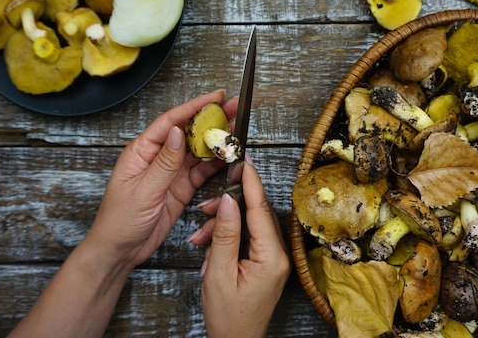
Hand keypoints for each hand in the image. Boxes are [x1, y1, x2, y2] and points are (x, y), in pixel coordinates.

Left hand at [86, 90, 237, 268]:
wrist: (120, 250)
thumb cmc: (119, 220)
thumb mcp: (143, 190)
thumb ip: (164, 162)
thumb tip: (177, 132)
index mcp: (141, 151)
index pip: (170, 122)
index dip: (194, 108)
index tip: (215, 98)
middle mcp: (157, 157)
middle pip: (188, 132)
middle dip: (211, 119)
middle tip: (234, 107)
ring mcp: (170, 172)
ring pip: (198, 151)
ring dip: (216, 140)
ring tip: (237, 129)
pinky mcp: (180, 188)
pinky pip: (201, 171)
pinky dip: (215, 164)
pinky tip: (228, 156)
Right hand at [192, 158, 290, 337]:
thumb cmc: (228, 317)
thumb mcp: (219, 273)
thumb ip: (225, 235)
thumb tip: (230, 202)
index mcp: (272, 256)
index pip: (260, 209)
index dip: (250, 182)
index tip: (243, 160)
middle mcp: (278, 254)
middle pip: (254, 214)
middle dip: (228, 207)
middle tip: (206, 206)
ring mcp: (273, 258)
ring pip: (247, 225)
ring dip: (222, 226)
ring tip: (199, 237)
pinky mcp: (265, 262)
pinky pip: (247, 238)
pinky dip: (227, 238)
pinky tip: (208, 246)